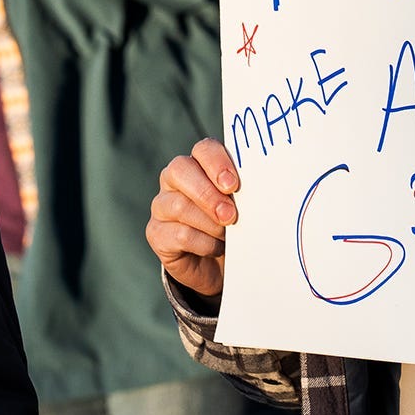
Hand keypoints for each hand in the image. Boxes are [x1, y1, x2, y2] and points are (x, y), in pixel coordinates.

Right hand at [147, 139, 240, 301]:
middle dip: (208, 193)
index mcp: (199, 164)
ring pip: (180, 206)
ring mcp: (162, 206)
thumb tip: (257, 192)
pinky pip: (179, 234)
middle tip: (230, 215)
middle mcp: (175, 180)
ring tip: (227, 235)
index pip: (203, 149)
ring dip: (210, 224)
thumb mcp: (242, 207)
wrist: (217, 265)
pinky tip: (214, 248)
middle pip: (180, 169)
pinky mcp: (157, 233)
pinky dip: (204, 244)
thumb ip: (244, 194)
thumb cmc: (232, 227)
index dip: (217, 163)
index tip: (233, 185)